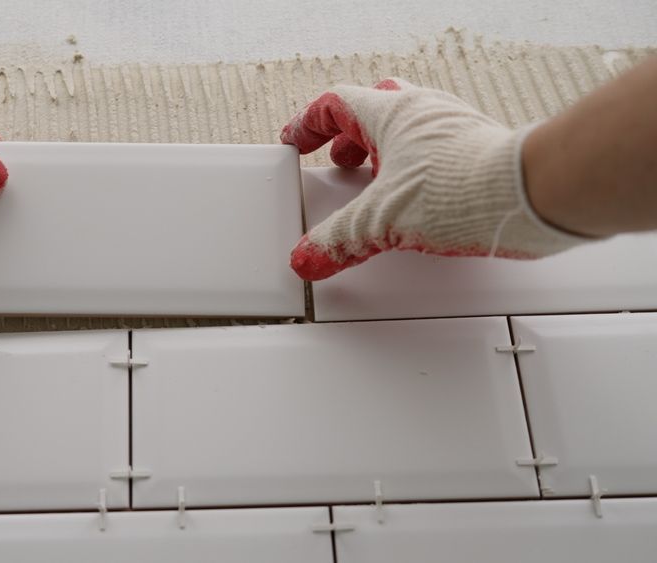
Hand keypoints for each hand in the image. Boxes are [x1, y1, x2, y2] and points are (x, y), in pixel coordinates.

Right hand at [280, 79, 586, 280]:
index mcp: (392, 114)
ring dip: (385, 152)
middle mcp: (425, 113)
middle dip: (349, 138)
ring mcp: (456, 129)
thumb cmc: (463, 188)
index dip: (308, 124)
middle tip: (339, 160)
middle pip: (374, 110)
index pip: (335, 105)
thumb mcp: (381, 221)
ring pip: (408, 129)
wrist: (532, 196)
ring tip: (377, 182)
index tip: (296, 140)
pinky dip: (417, 169)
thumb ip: (339, 240)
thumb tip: (309, 255)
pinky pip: (437, 150)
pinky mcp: (480, 152)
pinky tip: (420, 198)